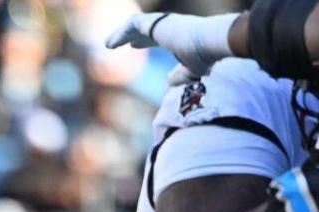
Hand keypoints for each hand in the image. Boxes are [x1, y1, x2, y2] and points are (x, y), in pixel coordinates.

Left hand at [104, 12, 239, 76]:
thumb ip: (181, 76)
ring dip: (121, 34)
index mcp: (177, 35)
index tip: (134, 46)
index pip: (157, 36)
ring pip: (136, 25)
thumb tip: (168, 82)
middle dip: (132, 35)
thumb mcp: (192, 71)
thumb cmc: (205, 57)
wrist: (210, 42)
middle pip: (145, 29)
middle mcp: (169, 26)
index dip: (145, 41)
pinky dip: (120, 33)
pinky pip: (132, 25)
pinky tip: (111, 44)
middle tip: (119, 44)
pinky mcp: (155, 22)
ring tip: (108, 45)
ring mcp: (161, 22)